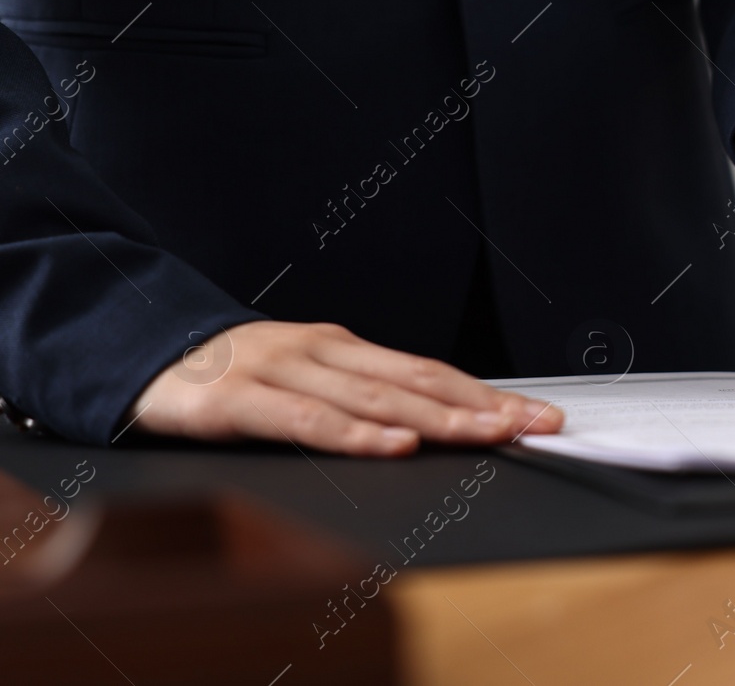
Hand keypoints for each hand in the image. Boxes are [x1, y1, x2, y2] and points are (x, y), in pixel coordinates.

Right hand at [130, 321, 562, 455]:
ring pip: (371, 398)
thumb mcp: (305, 378)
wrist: (138, 351)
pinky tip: (392, 445)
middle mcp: (323, 351)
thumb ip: (358, 397)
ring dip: (435, 419)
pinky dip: (353, 434)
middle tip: (535, 424)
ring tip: (486, 433)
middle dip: (482, 404)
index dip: (488, 393)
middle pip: (416, 382)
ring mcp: (280, 371)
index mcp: (344, 348)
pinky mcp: (236, 400)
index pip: (431, 372)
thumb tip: (431, 424)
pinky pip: (304, 420)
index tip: (539, 414)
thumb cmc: (233, 374)